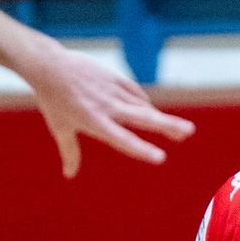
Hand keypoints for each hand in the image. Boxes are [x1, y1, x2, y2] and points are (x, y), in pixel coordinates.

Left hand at [25, 46, 194, 177]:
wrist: (50, 65)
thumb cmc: (53, 100)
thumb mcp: (60, 128)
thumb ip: (70, 152)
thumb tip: (69, 175)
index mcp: (94, 121)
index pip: (122, 139)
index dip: (142, 149)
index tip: (160, 157)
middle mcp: (107, 106)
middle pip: (142, 117)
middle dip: (167, 125)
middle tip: (189, 131)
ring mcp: (113, 90)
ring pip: (143, 105)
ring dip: (164, 117)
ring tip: (184, 129)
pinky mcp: (114, 78)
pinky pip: (135, 92)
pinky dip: (144, 103)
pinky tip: (152, 110)